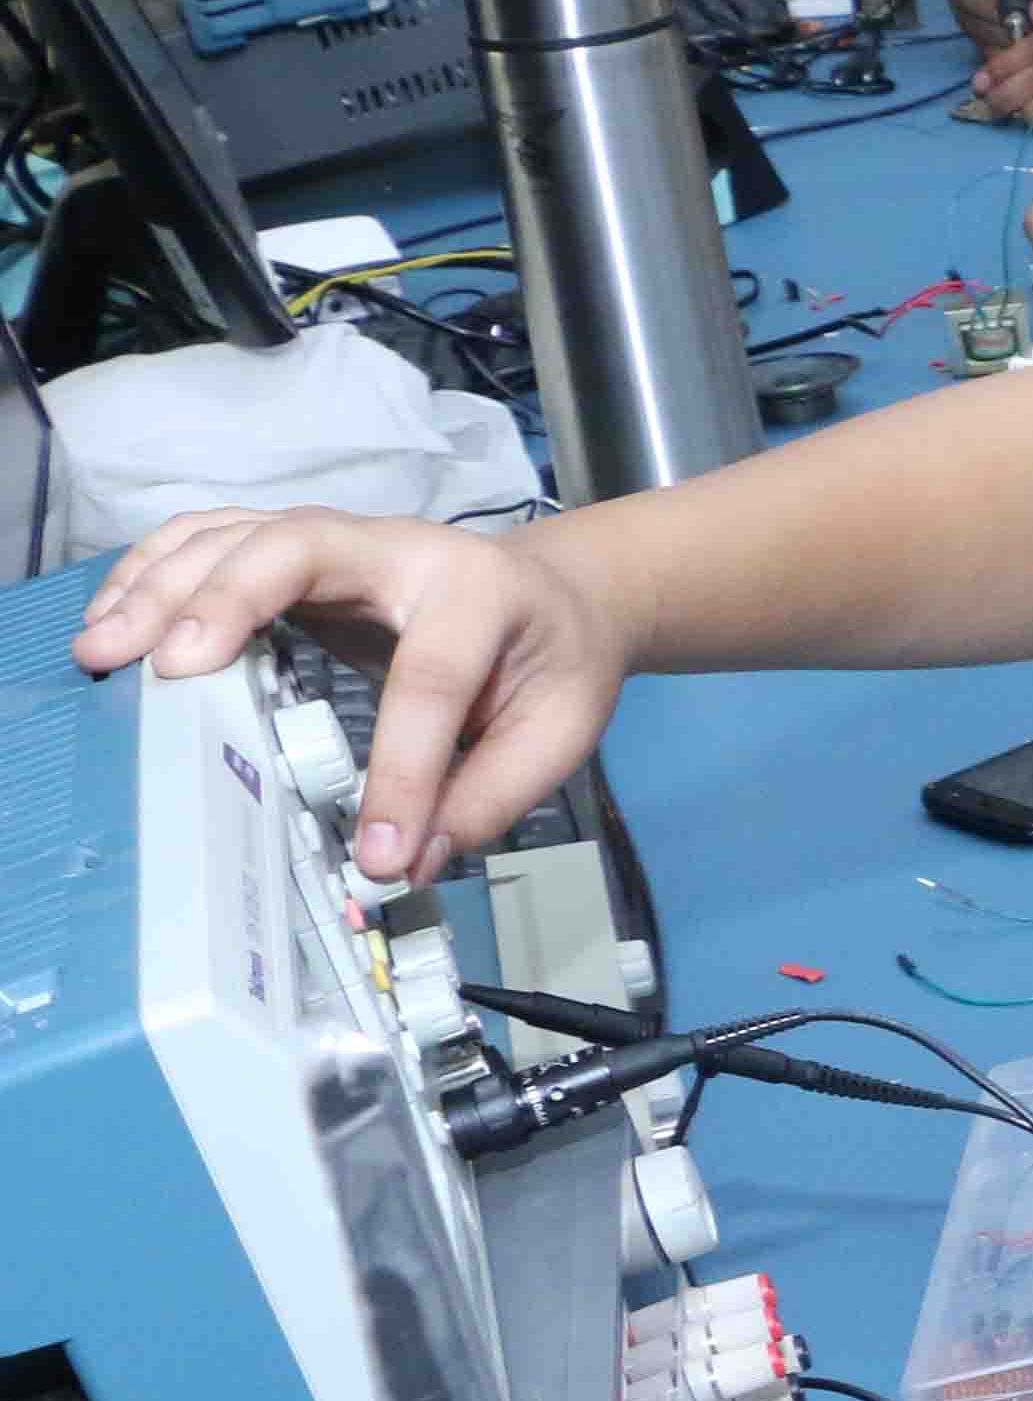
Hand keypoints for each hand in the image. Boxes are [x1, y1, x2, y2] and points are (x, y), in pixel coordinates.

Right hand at [66, 508, 630, 882]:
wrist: (559, 593)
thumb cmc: (554, 659)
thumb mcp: (559, 730)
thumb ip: (491, 796)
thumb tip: (413, 864)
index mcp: (484, 594)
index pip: (432, 681)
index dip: (402, 773)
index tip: (378, 855)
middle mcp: (403, 548)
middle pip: (299, 548)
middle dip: (226, 604)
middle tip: (164, 674)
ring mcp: (342, 539)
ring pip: (239, 536)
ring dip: (162, 587)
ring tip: (104, 650)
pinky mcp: (298, 552)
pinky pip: (214, 541)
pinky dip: (156, 571)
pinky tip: (115, 615)